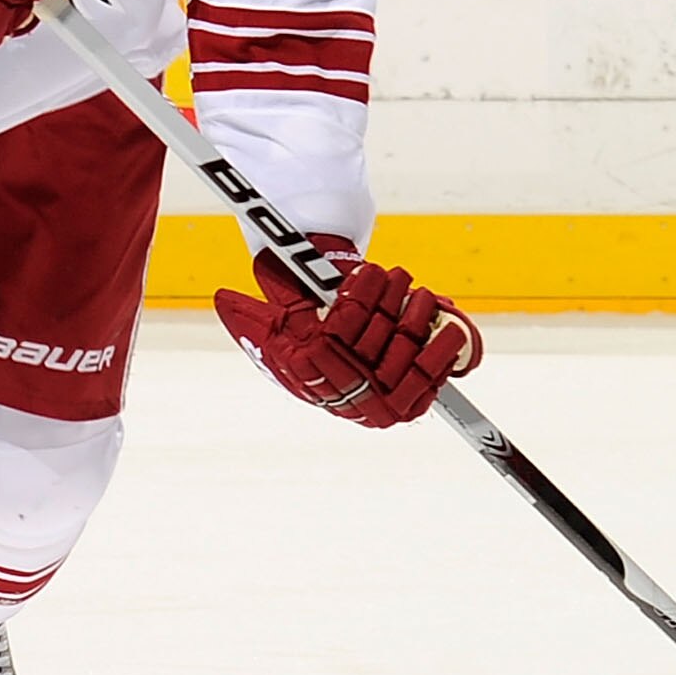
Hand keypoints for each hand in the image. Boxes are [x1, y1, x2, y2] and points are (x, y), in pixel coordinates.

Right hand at [213, 237, 482, 426]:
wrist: (331, 362)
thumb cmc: (303, 335)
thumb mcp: (270, 325)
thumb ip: (249, 315)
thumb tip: (223, 299)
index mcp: (312, 371)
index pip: (340, 331)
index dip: (359, 300)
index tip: (366, 274)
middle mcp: (345, 391)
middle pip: (374, 341)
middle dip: (388, 303)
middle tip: (395, 275)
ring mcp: (380, 399)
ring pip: (403, 353)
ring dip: (415, 317)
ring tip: (417, 293)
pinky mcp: (411, 400)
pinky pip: (430, 378)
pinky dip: (444, 353)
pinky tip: (452, 330)